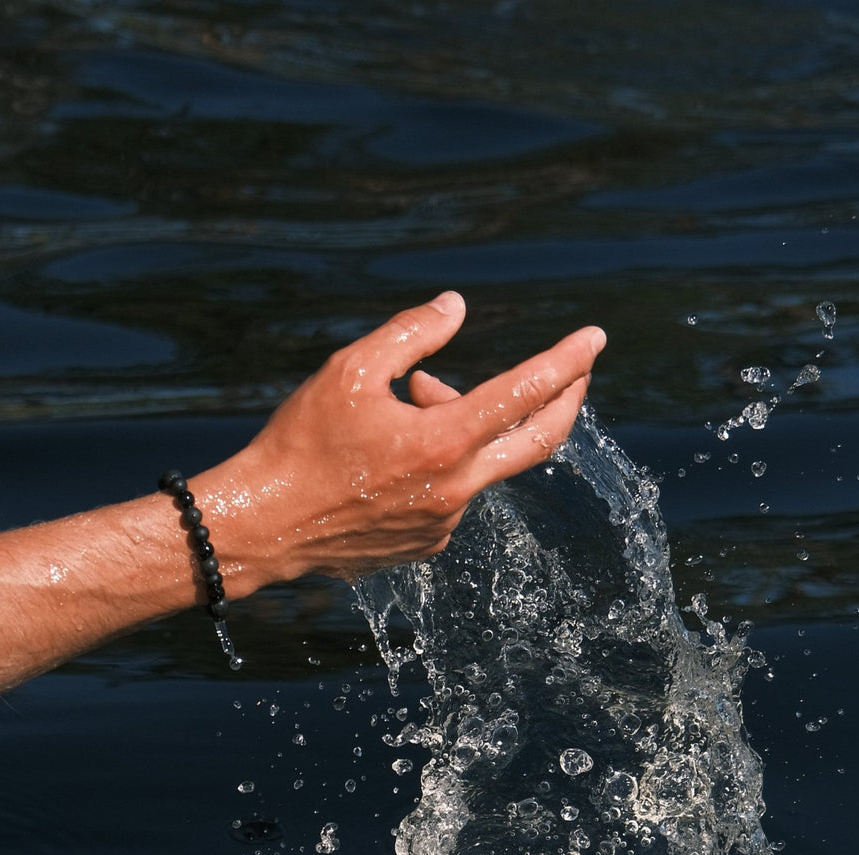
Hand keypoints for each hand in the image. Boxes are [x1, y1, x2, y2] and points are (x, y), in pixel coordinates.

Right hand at [192, 292, 604, 589]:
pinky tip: (391, 453)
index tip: (594, 339)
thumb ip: (412, 333)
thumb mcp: (350, 370)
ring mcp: (445, 523)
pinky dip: (441, 461)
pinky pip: (453, 492)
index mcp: (443, 441)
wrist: (264, 526)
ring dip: (464, 423)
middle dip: (565, 400)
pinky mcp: (428, 544)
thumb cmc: (300, 444)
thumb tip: (456, 306)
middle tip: (577, 372)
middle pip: (537, 441)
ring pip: (479, 461)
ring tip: (410, 399)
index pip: (526, 393)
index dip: (566, 361)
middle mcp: (456, 487)